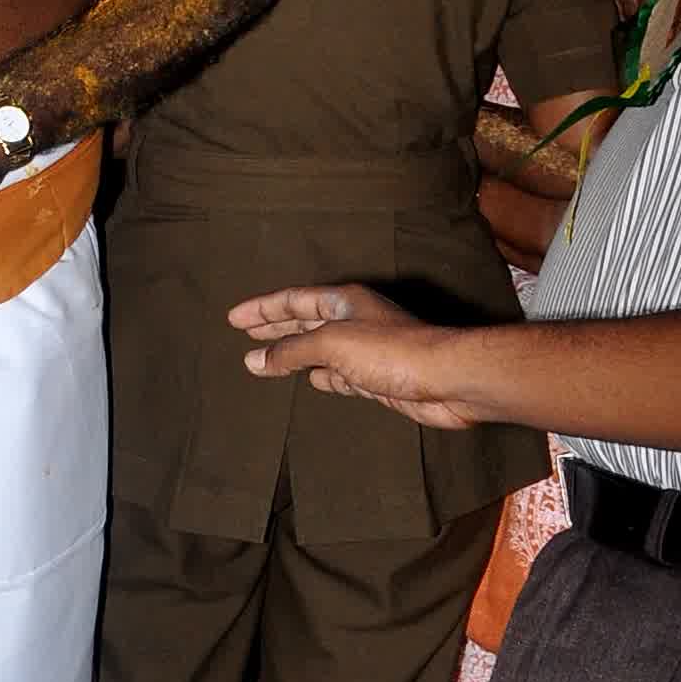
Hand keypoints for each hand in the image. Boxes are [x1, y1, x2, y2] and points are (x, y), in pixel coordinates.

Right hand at [228, 282, 490, 430]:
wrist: (446, 380)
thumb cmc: (392, 352)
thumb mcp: (332, 344)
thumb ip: (290, 351)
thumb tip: (253, 359)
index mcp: (343, 303)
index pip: (293, 301)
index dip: (262, 308)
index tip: (234, 318)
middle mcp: (354, 322)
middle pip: (304, 322)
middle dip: (274, 328)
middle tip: (244, 332)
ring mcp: (366, 352)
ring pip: (320, 350)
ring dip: (294, 355)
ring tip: (267, 359)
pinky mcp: (378, 379)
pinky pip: (340, 375)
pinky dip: (322, 377)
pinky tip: (311, 381)